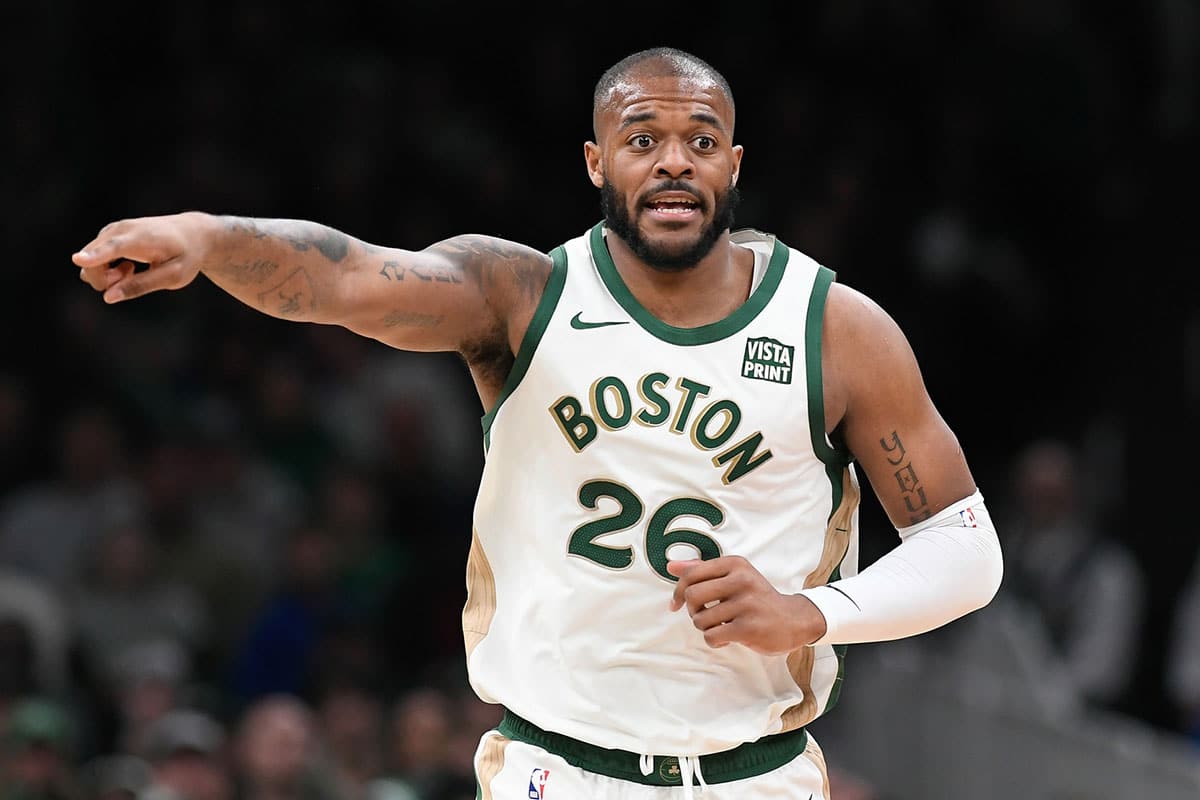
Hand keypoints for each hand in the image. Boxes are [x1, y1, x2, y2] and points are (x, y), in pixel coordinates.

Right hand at [72, 212, 213, 302]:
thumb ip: (141, 285)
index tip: (78, 260)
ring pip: (90, 262)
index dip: (96, 256)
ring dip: (107, 275)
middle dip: (106, 280)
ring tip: (132, 270)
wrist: (192, 232)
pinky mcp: (108, 234)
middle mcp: (120, 229)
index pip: (114, 248)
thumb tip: (108, 297)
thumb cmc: (185, 256)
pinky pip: (94, 259)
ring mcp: (111, 230)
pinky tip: (128, 267)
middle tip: (132, 276)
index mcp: (141, 239)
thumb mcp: (173, 276)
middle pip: (93, 261)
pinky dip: (107, 269)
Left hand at [667, 555, 827, 653]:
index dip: (678, 592)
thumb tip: (671, 565)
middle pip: (692, 596)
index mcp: (735, 564)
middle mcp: (741, 580)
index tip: (678, 604)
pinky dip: (715, 641)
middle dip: (692, 611)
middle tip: (704, 616)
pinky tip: (727, 638)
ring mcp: (746, 604)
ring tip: (721, 626)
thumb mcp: (734, 576)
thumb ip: (702, 570)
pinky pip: (712, 636)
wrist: (794, 620)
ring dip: (705, 628)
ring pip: (700, 620)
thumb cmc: (757, 598)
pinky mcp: (749, 628)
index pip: (691, 574)